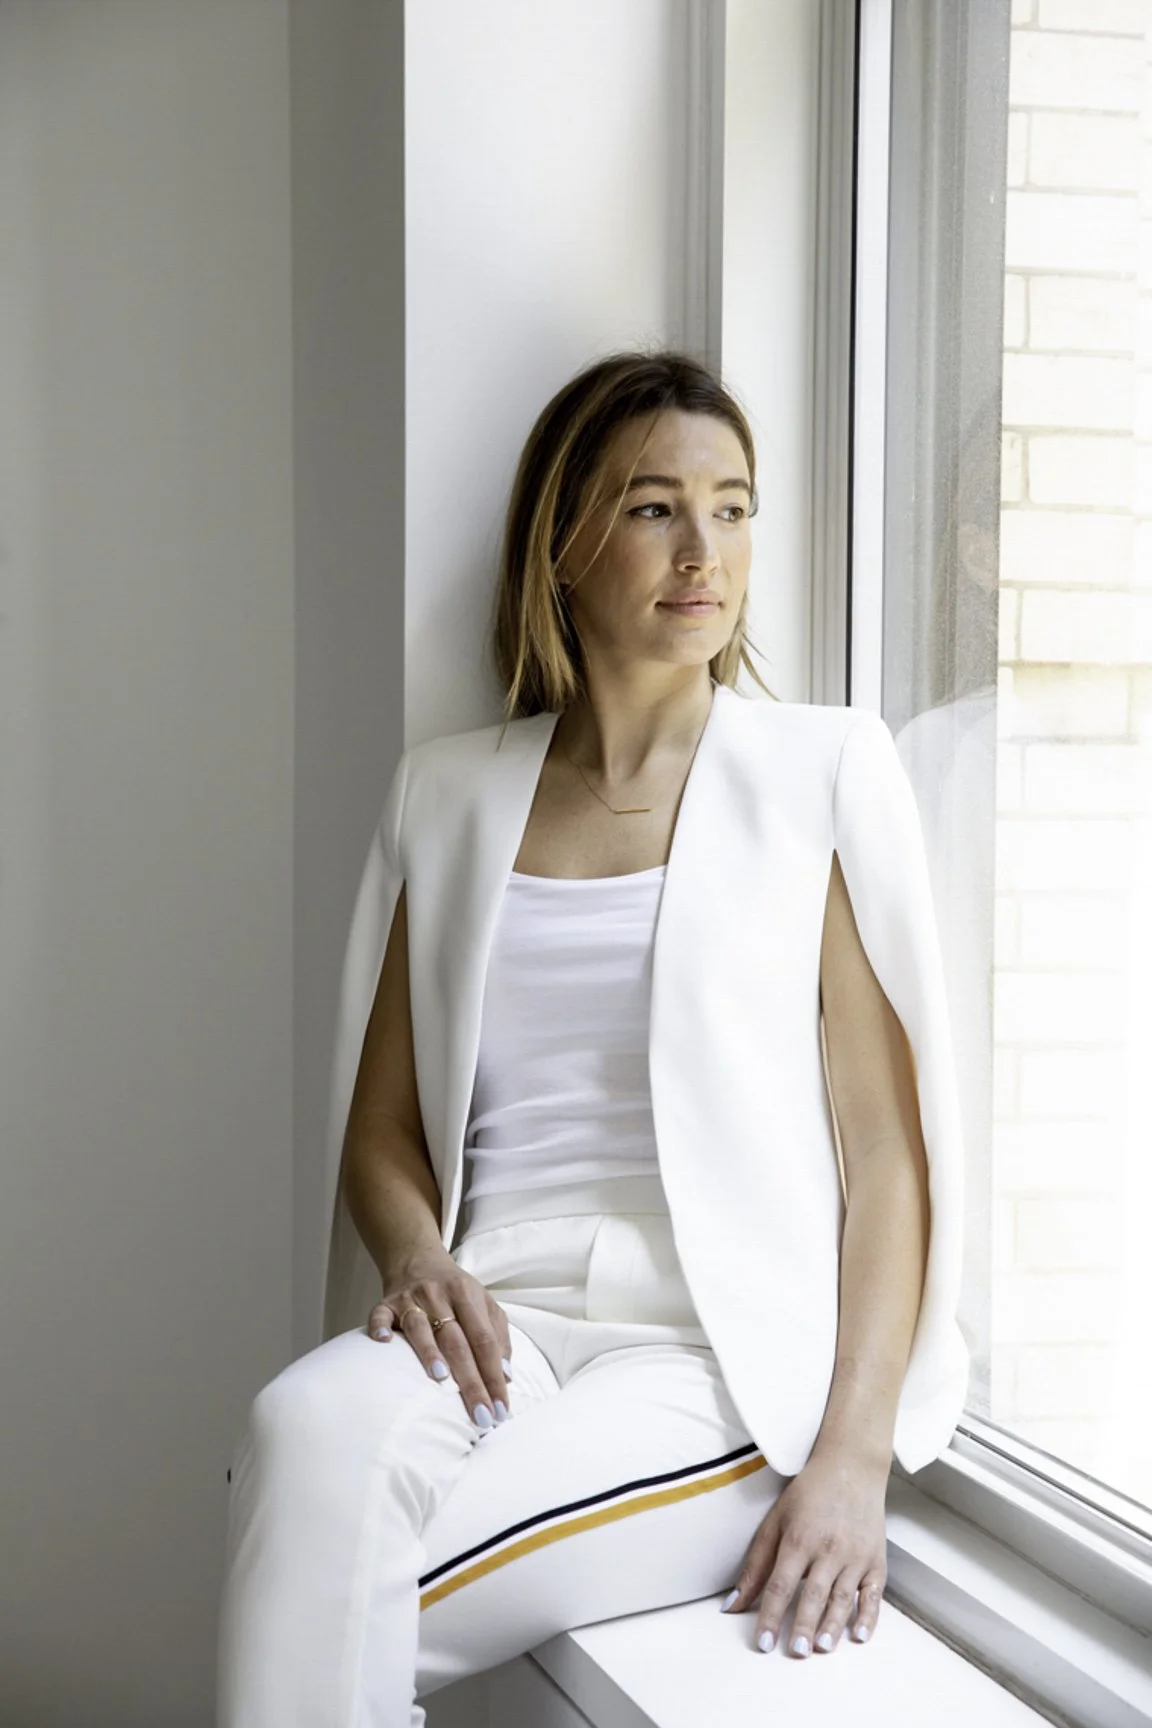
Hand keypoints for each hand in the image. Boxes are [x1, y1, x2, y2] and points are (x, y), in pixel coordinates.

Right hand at [368, 1247, 513, 1432]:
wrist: (418, 1260)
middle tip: (480, 1415)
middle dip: (470, 1381)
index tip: (500, 1409)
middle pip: (457, 1342)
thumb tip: (506, 1376)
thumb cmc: (456, 1292)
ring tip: (441, 1378)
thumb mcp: (483, 1305)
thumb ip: (498, 1337)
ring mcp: (411, 1298)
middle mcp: (440, 1295)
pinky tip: (383, 1341)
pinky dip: (380, 1326)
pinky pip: (380, 1314)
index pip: (485, 1340)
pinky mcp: (386, 1302)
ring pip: (420, 1327)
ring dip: (429, 1352)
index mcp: (467, 1295)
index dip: (494, 1375)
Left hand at [721, 1448, 888, 1655]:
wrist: (851, 1467)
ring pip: (843, 1597)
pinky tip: (859, 1636)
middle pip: (814, 1594)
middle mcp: (828, 1549)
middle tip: (796, 1652)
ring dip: (833, 1625)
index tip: (763, 1643)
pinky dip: (868, 1616)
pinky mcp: (876, 1560)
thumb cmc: (808, 1495)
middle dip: (804, 1625)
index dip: (771, 1616)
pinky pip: (874, 1594)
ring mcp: (855, 1555)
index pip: (781, 1584)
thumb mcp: (775, 1521)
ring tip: (822, 1648)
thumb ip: (755, 1565)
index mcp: (798, 1539)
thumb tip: (730, 1604)